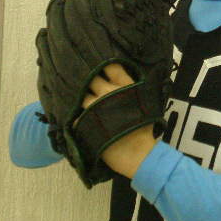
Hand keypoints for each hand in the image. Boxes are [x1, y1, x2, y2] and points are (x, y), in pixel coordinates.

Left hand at [83, 63, 156, 178]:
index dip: (104, 66)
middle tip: (91, 87)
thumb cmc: (144, 130)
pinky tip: (81, 121)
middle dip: (91, 82)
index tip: (101, 68)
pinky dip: (77, 118)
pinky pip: (76, 116)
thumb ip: (132, 92)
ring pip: (82, 97)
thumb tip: (121, 83)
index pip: (111, 67)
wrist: (138, 153)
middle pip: (93, 79)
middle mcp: (108, 92)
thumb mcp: (145, 104)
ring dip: (84, 101)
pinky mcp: (85, 122)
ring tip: (87, 107)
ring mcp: (95, 106)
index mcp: (125, 86)